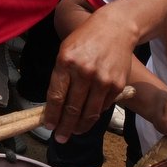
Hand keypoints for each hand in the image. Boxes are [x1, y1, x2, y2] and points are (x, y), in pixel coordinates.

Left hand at [43, 9, 136, 142]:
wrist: (115, 28)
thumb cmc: (85, 39)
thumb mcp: (65, 51)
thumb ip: (61, 76)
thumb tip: (54, 105)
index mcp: (66, 62)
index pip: (56, 96)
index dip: (52, 115)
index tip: (48, 126)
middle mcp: (85, 72)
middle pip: (73, 108)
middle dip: (65, 127)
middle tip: (60, 138)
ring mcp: (103, 80)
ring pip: (89, 112)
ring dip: (80, 127)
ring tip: (73, 132)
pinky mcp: (118, 85)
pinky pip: (103, 106)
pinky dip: (94, 114)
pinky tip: (88, 118)